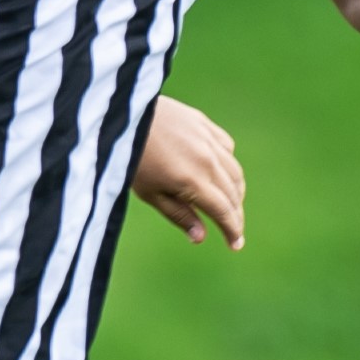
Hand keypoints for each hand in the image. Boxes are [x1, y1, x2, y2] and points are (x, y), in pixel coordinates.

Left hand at [132, 96, 244, 247]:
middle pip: (233, 194)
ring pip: (235, 171)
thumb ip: (179, 214)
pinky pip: (226, 148)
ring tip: (230, 206)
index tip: (236, 245)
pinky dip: (228, 164)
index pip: (223, 211)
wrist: (123, 114)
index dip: (232, 230)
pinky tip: (220, 172)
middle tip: (233, 231)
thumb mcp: (150, 193)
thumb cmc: (132, 157)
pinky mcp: (204, 124)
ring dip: (236, 192)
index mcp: (193, 181)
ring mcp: (208, 140)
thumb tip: (200, 237)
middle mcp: (208, 160)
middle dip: (235, 215)